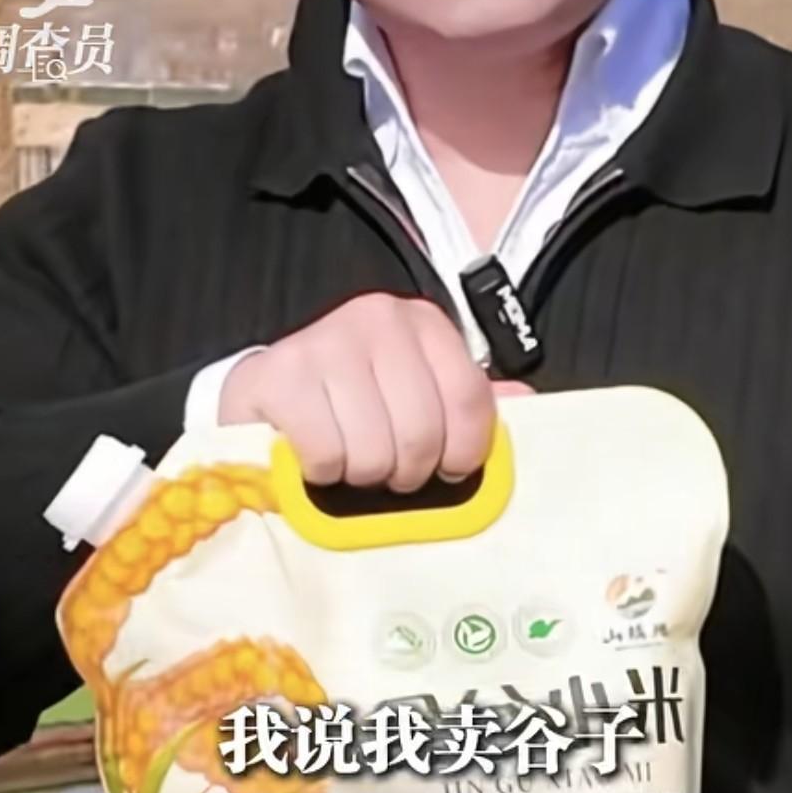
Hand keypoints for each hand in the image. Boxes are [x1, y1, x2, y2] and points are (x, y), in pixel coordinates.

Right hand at [218, 294, 532, 492]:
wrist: (265, 392)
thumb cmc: (353, 402)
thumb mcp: (417, 394)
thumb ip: (468, 404)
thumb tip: (526, 405)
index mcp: (423, 322)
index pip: (470, 399)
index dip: (464, 453)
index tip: (447, 471)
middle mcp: (377, 317)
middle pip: (422, 433)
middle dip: (407, 471)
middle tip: (387, 470)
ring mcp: (325, 341)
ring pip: (373, 451)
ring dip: (362, 475)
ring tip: (348, 460)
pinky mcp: (280, 374)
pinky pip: (325, 453)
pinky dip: (322, 472)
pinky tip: (313, 456)